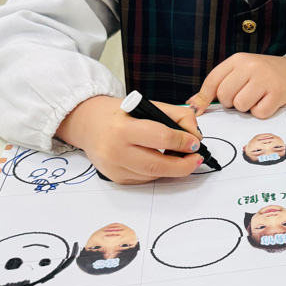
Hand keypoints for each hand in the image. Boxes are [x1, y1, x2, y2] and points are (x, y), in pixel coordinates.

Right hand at [56, 95, 203, 184]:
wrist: (88, 124)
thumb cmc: (120, 113)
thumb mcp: (148, 105)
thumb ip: (176, 116)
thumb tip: (195, 136)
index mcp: (123, 128)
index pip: (160, 137)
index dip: (182, 142)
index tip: (194, 143)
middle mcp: (115, 150)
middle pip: (157, 166)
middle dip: (183, 165)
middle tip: (197, 159)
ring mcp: (114, 168)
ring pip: (153, 175)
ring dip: (172, 169)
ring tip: (182, 158)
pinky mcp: (116, 178)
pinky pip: (144, 179)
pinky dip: (157, 172)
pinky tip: (160, 161)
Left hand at [188, 53, 285, 118]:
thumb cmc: (262, 74)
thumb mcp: (239, 72)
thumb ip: (217, 86)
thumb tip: (193, 104)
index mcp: (237, 60)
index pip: (212, 81)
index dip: (203, 99)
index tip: (198, 110)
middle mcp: (250, 66)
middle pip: (225, 96)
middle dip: (230, 102)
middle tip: (242, 96)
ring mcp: (264, 79)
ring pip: (240, 106)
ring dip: (246, 108)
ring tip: (255, 98)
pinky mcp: (277, 93)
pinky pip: (258, 113)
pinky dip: (260, 112)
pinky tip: (266, 102)